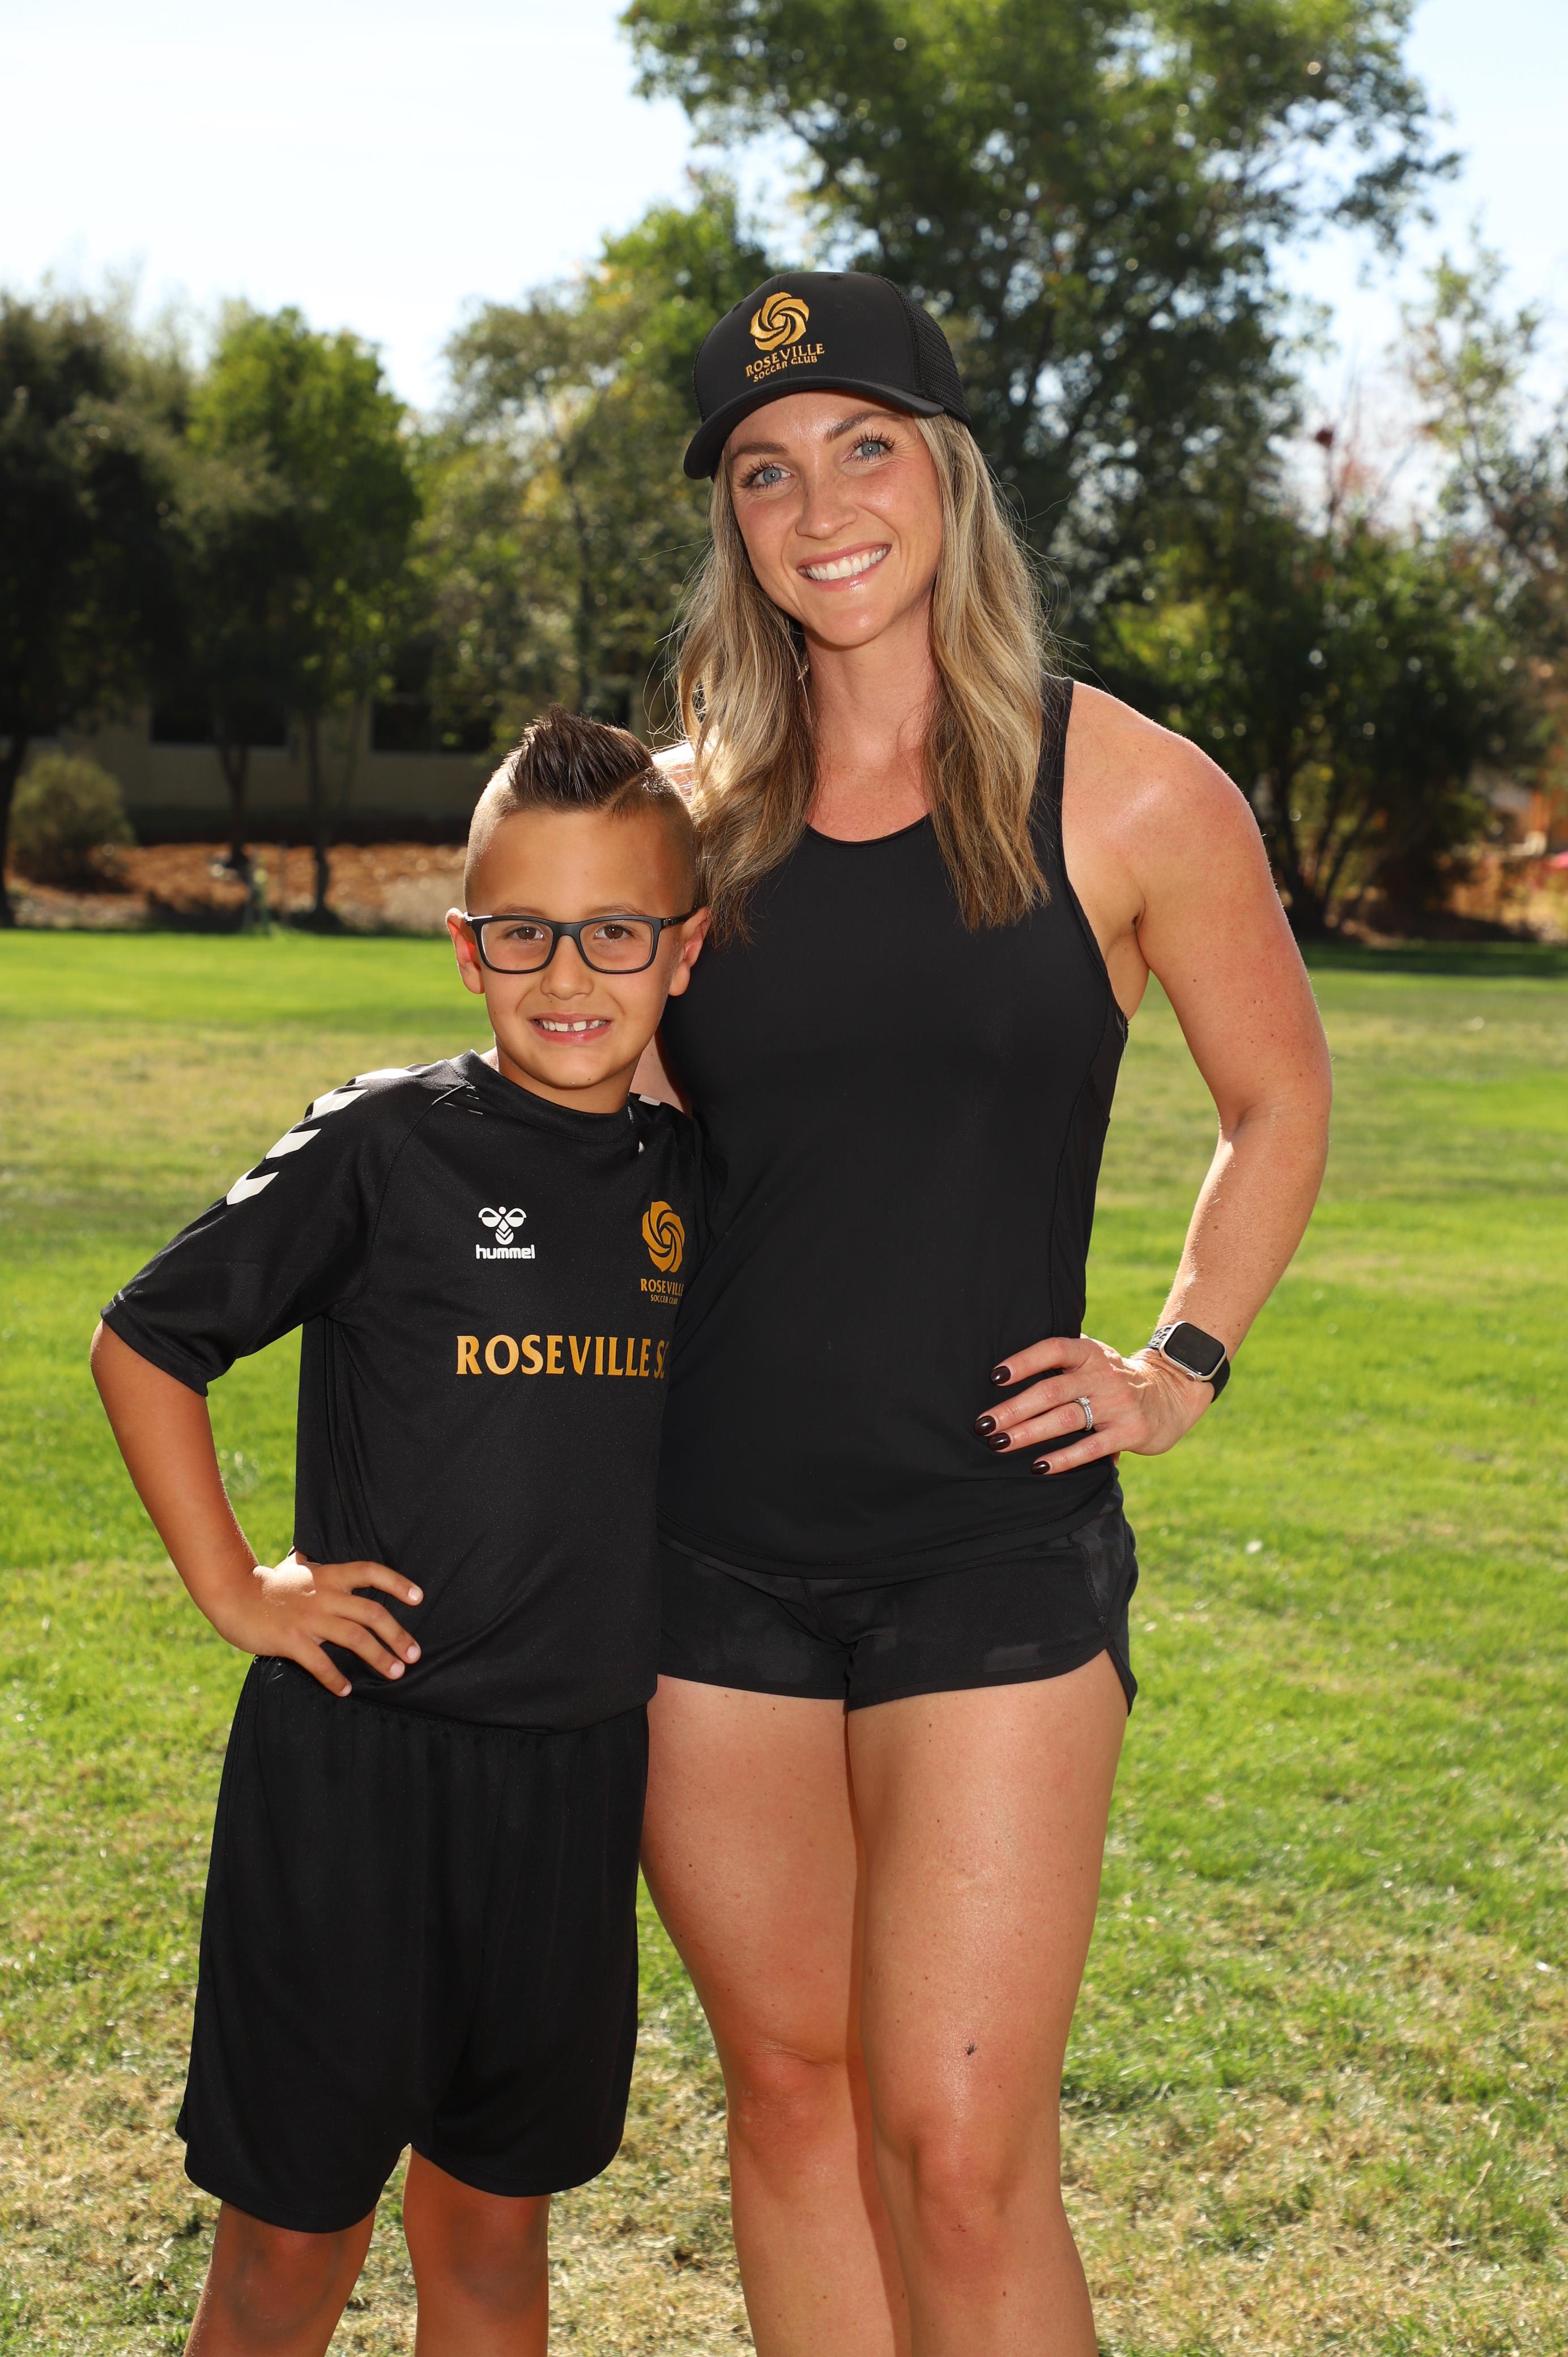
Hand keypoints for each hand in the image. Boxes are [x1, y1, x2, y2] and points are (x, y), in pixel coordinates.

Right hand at [207, 1552, 422, 1696]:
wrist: (232, 1594)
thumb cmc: (267, 1585)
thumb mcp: (298, 1568)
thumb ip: (315, 1567)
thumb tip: (315, 1557)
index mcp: (329, 1575)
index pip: (371, 1571)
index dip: (397, 1583)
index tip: (419, 1598)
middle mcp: (325, 1595)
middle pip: (372, 1613)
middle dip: (397, 1635)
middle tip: (414, 1655)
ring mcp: (309, 1618)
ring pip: (354, 1638)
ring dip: (379, 1657)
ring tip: (395, 1673)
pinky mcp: (291, 1640)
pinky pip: (320, 1662)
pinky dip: (335, 1678)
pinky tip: (346, 1690)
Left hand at [973, 1335, 1215, 1475]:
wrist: (1170, 1395)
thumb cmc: (1113, 1379)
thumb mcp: (1093, 1358)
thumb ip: (1061, 1360)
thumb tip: (1005, 1373)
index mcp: (1091, 1352)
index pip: (1054, 1349)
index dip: (1024, 1361)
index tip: (995, 1377)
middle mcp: (1104, 1375)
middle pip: (1052, 1390)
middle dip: (1014, 1408)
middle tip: (983, 1424)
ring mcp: (1118, 1404)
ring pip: (1066, 1419)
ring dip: (1030, 1433)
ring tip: (1000, 1443)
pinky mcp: (1130, 1432)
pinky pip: (1091, 1448)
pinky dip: (1063, 1459)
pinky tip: (1039, 1467)